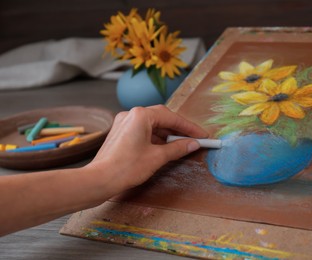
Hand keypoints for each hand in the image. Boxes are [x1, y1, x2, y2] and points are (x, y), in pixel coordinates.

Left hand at [88, 105, 207, 191]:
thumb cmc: (126, 168)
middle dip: (179, 129)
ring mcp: (124, 122)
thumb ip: (178, 148)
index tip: (202, 135)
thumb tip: (194, 144)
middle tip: (194, 139)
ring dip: (167, 134)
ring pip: (152, 124)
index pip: (172, 118)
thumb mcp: (157, 157)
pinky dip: (155, 138)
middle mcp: (131, 114)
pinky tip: (164, 147)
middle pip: (162, 118)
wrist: (100, 180)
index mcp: (141, 115)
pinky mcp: (120, 132)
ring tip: (181, 145)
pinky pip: (143, 130)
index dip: (189, 128)